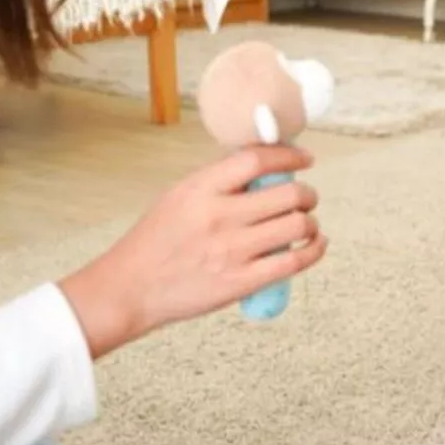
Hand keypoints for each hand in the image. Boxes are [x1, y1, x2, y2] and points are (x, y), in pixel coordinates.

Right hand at [59, 145, 327, 359]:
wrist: (128, 289)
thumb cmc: (155, 242)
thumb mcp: (178, 196)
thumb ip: (219, 180)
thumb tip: (263, 164)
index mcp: (201, 189)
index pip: (257, 160)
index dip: (289, 155)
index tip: (304, 158)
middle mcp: (219, 217)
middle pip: (288, 193)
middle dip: (307, 194)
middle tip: (306, 198)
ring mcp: (232, 251)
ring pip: (298, 225)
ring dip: (311, 221)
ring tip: (306, 223)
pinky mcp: (242, 282)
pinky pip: (295, 260)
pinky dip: (314, 249)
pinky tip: (315, 243)